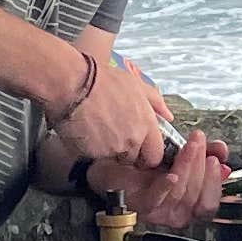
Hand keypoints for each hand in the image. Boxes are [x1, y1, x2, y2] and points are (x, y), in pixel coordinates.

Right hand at [57, 48, 171, 171]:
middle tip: (113, 136)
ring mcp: (112, 148)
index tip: (140, 151)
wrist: (72, 83)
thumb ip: (155, 102)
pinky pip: (93, 157)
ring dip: (107, 150)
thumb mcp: (135, 84)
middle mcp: (132, 139)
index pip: (155, 155)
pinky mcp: (92, 153)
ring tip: (97, 129)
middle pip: (133, 160)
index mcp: (146, 124)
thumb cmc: (103, 80)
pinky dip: (90, 148)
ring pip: (112, 159)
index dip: (148, 155)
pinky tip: (85, 131)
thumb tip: (169, 116)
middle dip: (126, 153)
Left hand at [109, 130, 229, 234]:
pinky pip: (156, 200)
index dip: (216, 185)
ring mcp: (155, 211)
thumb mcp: (179, 151)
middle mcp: (172, 212)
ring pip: (180, 196)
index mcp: (186, 203)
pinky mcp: (138, 206)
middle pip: (197, 200)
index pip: (209, 206)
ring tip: (188, 146)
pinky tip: (170, 174)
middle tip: (199, 143)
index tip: (216, 161)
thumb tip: (222, 152)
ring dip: (187, 168)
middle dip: (201, 167)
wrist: (111, 159)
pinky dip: (165, 186)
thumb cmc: (142, 159)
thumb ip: (204, 152)